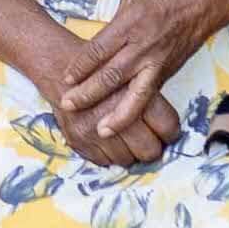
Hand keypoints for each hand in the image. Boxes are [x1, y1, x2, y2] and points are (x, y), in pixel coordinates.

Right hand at [49, 61, 176, 168]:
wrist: (58, 66)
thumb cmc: (100, 68)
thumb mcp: (130, 72)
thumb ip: (149, 97)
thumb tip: (168, 128)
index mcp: (134, 92)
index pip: (168, 128)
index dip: (170, 133)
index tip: (166, 132)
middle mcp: (114, 112)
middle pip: (150, 150)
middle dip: (152, 146)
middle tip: (148, 139)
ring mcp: (94, 129)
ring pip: (128, 159)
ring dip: (129, 151)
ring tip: (125, 138)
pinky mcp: (78, 139)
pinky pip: (105, 161)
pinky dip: (108, 153)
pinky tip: (108, 140)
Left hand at [53, 0, 228, 144]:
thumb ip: (117, 22)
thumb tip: (103, 42)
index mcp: (130, 22)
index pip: (98, 50)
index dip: (79, 67)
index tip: (65, 79)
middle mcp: (144, 45)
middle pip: (111, 75)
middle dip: (88, 93)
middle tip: (68, 106)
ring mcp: (159, 60)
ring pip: (135, 94)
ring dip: (117, 115)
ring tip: (101, 131)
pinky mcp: (171, 69)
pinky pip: (150, 92)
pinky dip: (137, 108)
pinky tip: (126, 119)